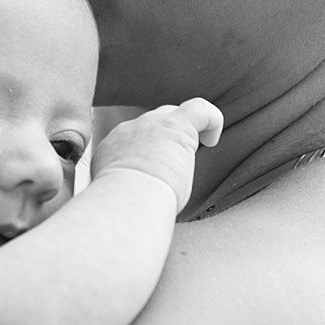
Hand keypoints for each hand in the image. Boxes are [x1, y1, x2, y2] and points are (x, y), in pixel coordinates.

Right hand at [91, 99, 224, 208]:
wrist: (125, 204)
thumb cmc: (124, 214)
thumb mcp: (118, 201)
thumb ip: (127, 193)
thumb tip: (142, 205)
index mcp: (112, 150)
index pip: (134, 140)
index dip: (151, 154)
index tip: (156, 178)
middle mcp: (128, 131)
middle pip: (152, 122)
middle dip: (167, 140)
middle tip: (177, 169)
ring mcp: (149, 124)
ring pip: (172, 113)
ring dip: (186, 134)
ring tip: (195, 158)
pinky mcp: (174, 125)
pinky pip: (199, 109)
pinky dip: (212, 120)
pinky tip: (212, 141)